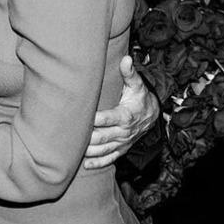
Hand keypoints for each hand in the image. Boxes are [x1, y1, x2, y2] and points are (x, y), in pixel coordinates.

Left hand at [83, 55, 158, 169]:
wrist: (153, 115)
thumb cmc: (140, 98)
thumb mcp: (137, 85)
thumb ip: (130, 73)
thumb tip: (126, 58)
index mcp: (125, 115)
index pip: (108, 118)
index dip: (95, 119)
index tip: (81, 117)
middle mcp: (124, 131)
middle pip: (103, 137)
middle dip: (87, 137)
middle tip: (70, 136)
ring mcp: (122, 142)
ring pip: (104, 149)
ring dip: (89, 151)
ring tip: (72, 151)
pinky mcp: (121, 149)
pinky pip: (110, 158)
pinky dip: (98, 162)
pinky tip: (85, 164)